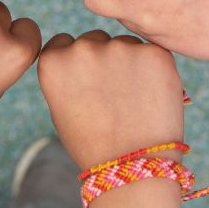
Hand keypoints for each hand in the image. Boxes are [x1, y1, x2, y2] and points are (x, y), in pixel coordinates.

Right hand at [37, 31, 183, 168]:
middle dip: (103, 60)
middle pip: (94, 40)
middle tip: (113, 95)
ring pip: (124, 45)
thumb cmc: (94, 145)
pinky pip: (151, 52)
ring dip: (129, 62)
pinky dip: (153, 69)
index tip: (86, 83)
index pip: (64, 43)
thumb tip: (81, 52)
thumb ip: (68, 74)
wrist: (133, 167)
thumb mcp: (61, 109)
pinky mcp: (153, 53)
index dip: (77, 64)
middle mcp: (83, 49)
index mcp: (54, 62)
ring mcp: (120, 47)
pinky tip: (151, 97)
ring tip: (133, 101)